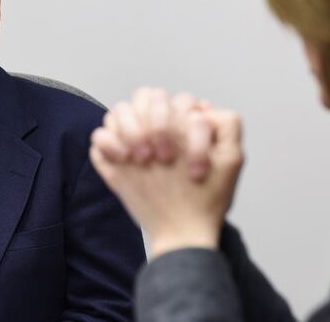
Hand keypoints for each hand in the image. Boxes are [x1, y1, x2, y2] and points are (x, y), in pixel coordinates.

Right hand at [90, 88, 243, 257]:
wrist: (184, 232)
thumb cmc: (207, 198)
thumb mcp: (231, 159)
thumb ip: (228, 125)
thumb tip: (202, 107)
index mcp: (179, 123)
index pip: (175, 99)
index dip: (185, 125)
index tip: (193, 163)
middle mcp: (153, 128)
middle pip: (143, 96)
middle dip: (156, 124)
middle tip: (165, 157)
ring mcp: (131, 143)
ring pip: (118, 111)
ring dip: (132, 130)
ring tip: (143, 159)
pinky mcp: (112, 161)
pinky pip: (99, 137)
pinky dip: (109, 143)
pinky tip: (125, 161)